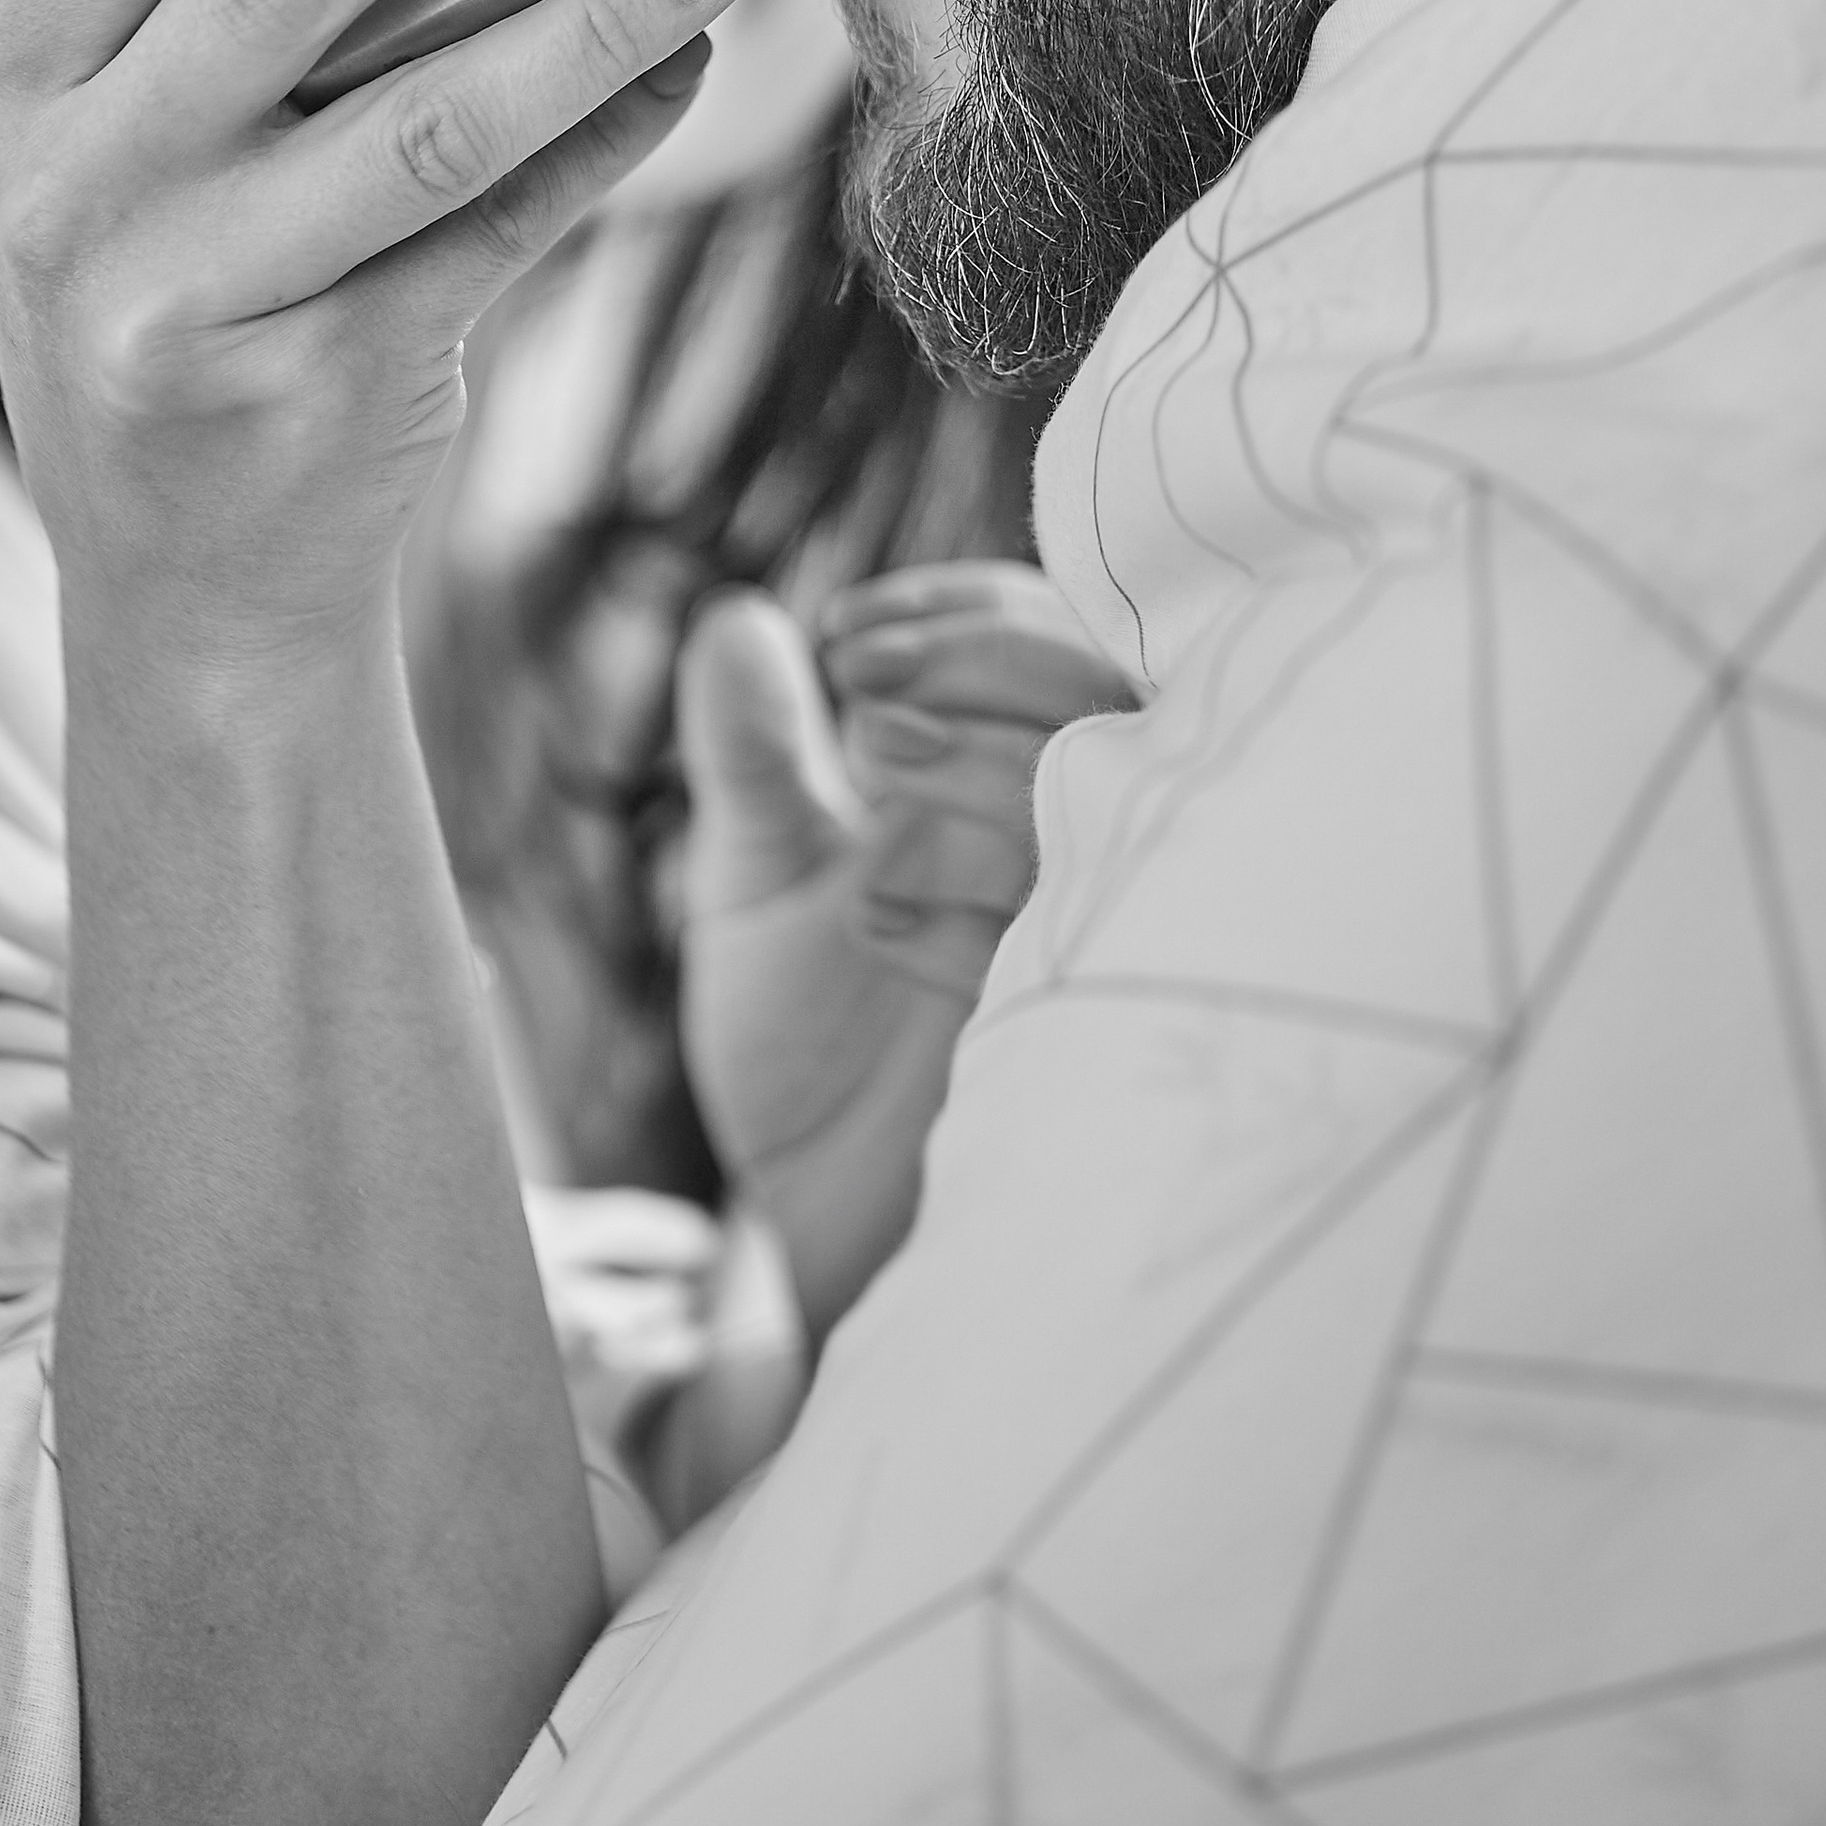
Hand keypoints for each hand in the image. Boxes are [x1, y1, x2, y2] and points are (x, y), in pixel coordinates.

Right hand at [0, 0, 769, 678]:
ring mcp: (185, 307)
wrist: (188, 564)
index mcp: (8, 80)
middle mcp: (66, 195)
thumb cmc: (172, 253)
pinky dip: (606, 143)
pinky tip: (691, 65)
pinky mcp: (317, 398)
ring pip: (421, 122)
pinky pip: (499, 238)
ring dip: (591, 7)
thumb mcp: (106, 81)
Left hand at [677, 569, 1137, 1341]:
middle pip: (1092, 686)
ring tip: (870, 772)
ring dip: (973, 762)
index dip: (959, 611)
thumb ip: (754, 748)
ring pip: (1087, 790)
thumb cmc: (804, 1030)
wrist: (813, 1214)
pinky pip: (1064, 926)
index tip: (844, 634)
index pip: (1041, 632)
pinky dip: (961, 898)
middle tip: (860, 691)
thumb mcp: (757, 869)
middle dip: (976, 662)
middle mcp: (1073, 832)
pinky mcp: (1085, 1024)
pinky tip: (869, 915)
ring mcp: (1088, 923)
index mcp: (1009, 768)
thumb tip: (733, 617)